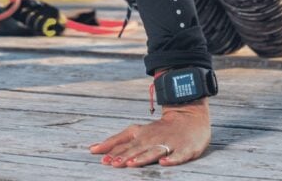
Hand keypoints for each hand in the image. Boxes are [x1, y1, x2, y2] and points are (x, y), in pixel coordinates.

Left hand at [89, 97, 210, 167]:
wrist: (189, 118)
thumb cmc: (158, 129)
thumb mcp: (137, 132)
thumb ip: (117, 141)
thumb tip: (93, 149)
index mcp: (141, 133)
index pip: (124, 142)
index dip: (112, 149)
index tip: (99, 156)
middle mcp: (152, 138)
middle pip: (137, 148)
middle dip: (124, 156)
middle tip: (112, 163)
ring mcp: (169, 143)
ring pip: (154, 151)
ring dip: (142, 158)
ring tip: (131, 164)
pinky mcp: (184, 149)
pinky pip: (178, 156)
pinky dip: (171, 159)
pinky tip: (163, 163)